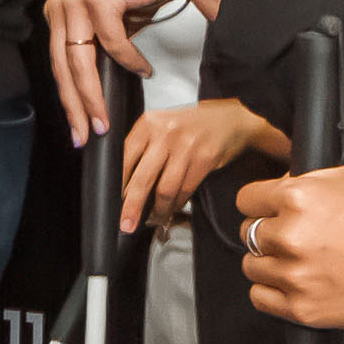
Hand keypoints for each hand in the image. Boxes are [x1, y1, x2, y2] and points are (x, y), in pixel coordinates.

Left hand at [42, 0, 232, 145]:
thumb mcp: (110, 25)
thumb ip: (95, 50)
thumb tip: (90, 88)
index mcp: (58, 11)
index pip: (58, 63)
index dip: (68, 98)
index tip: (78, 126)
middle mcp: (61, 3)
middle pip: (63, 66)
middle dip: (76, 106)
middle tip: (86, 133)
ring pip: (80, 61)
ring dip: (94, 94)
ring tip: (106, 118)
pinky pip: (112, 43)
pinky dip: (128, 60)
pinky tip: (143, 69)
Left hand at [118, 97, 285, 233]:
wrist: (230, 119)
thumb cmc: (190, 125)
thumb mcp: (161, 127)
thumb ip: (142, 147)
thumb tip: (124, 184)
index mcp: (148, 124)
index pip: (124, 159)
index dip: (118, 186)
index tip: (113, 203)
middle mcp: (165, 133)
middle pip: (142, 178)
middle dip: (132, 207)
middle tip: (126, 224)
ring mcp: (186, 146)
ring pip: (165, 189)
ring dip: (158, 210)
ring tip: (153, 219)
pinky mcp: (204, 158)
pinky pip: (185, 190)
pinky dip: (177, 204)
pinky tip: (171, 209)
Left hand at [237, 159, 343, 331]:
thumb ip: (316, 175)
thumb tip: (288, 180)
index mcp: (299, 197)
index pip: (247, 198)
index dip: (262, 202)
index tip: (271, 209)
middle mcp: (291, 235)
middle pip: (248, 233)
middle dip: (269, 232)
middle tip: (296, 236)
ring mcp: (295, 275)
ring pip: (252, 266)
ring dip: (270, 262)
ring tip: (300, 260)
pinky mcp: (304, 309)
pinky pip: (261, 298)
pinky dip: (273, 291)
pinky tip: (295, 282)